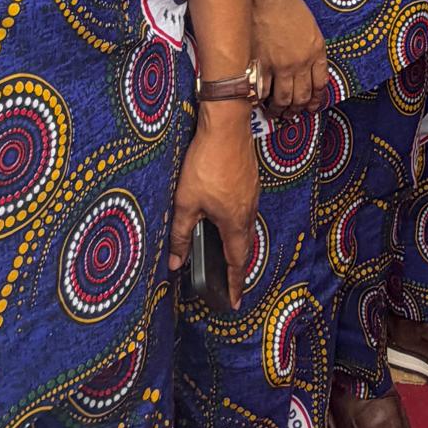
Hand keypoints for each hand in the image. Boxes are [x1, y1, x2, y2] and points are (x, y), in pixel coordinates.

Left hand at [169, 106, 259, 305]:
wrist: (226, 126)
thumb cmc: (206, 164)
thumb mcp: (185, 202)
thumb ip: (181, 235)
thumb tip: (176, 263)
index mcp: (234, 222)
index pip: (236, 263)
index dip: (234, 284)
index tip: (233, 301)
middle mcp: (248, 211)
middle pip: (244, 246)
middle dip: (237, 266)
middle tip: (229, 281)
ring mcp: (252, 194)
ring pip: (245, 226)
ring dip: (237, 242)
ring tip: (225, 251)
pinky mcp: (249, 180)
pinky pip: (245, 209)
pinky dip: (237, 222)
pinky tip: (225, 215)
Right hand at [254, 0, 330, 110]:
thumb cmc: (287, 5)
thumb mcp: (310, 27)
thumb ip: (312, 50)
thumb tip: (308, 70)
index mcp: (316, 51)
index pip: (320, 84)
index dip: (316, 99)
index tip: (312, 106)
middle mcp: (300, 62)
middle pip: (302, 96)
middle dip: (298, 109)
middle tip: (293, 115)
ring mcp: (279, 66)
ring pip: (283, 99)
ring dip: (280, 110)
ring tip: (276, 114)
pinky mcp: (259, 65)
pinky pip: (262, 92)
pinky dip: (261, 100)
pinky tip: (259, 103)